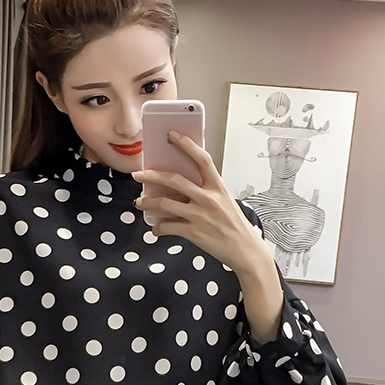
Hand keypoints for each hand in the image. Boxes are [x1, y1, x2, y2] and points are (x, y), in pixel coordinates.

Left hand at [133, 130, 269, 275]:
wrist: (245, 250)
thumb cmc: (234, 225)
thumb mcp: (224, 201)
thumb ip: (205, 191)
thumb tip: (178, 185)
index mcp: (218, 187)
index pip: (202, 159)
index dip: (186, 145)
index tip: (172, 134)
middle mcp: (209, 198)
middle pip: (175, 180)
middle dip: (152, 175)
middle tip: (139, 174)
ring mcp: (200, 215)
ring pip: (165, 203)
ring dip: (148, 202)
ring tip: (140, 202)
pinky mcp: (194, 232)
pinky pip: (168, 227)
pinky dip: (158, 228)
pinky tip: (156, 229)